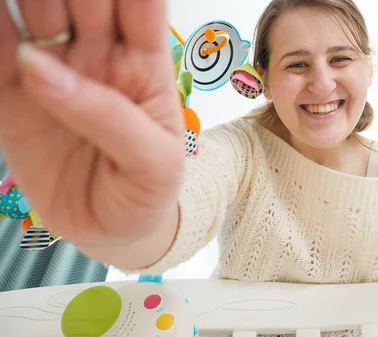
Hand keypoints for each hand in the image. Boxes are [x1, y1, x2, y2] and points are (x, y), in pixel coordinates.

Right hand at [0, 0, 183, 249]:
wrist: (112, 228)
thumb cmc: (148, 188)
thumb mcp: (154, 163)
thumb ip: (108, 116)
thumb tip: (37, 67)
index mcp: (144, 61)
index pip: (140, 4)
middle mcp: (99, 52)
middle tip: (52, 3)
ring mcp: (54, 68)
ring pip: (34, 8)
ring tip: (16, 0)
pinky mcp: (12, 92)